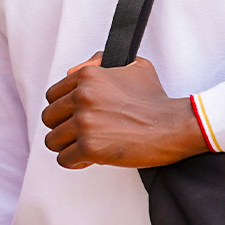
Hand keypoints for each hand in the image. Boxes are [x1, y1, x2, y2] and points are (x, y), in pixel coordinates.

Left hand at [40, 54, 206, 169]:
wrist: (175, 125)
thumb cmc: (156, 100)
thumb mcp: (134, 66)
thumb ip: (99, 63)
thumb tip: (71, 71)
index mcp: (88, 77)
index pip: (52, 95)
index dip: (63, 109)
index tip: (74, 117)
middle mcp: (82, 97)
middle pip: (49, 118)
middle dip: (62, 128)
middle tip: (79, 134)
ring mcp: (84, 123)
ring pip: (52, 140)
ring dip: (66, 146)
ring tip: (84, 147)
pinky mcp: (89, 147)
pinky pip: (64, 159)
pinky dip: (75, 162)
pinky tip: (90, 159)